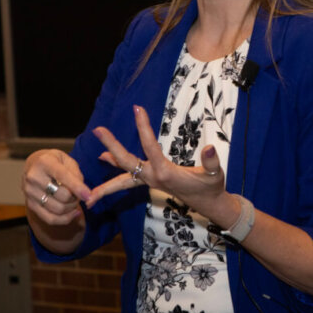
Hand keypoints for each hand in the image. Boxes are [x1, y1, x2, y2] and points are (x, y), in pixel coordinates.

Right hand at [22, 148, 91, 225]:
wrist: (34, 166)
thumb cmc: (55, 162)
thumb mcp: (67, 160)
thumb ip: (77, 175)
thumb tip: (86, 195)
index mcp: (44, 162)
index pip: (62, 176)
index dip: (77, 187)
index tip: (88, 196)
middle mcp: (34, 177)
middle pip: (62, 196)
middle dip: (76, 198)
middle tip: (80, 194)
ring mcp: (30, 193)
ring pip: (58, 209)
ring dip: (72, 207)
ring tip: (74, 200)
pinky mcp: (30, 205)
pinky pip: (50, 219)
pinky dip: (66, 219)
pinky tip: (74, 212)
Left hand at [88, 105, 226, 213]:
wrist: (208, 204)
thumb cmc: (211, 187)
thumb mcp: (215, 174)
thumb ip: (212, 161)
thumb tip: (210, 148)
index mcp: (165, 172)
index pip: (150, 146)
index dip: (144, 127)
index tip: (137, 108)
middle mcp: (153, 177)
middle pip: (126, 162)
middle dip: (111, 146)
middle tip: (97, 130)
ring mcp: (150, 181)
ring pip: (123, 179)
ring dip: (106, 171)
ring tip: (97, 156)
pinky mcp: (151, 182)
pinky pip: (129, 178)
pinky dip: (116, 170)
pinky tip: (106, 159)